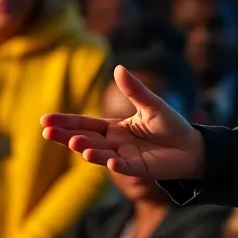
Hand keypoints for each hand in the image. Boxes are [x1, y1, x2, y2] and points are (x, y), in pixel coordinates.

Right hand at [41, 66, 206, 180]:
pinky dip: (116, 166)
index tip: (45, 120)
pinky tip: (108, 162)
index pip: (85, 124)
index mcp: (114, 128)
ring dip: (88, 150)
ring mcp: (125, 158)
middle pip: (86, 139)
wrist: (192, 147)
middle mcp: (115, 144)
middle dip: (66, 136)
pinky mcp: (140, 169)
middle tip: (47, 132)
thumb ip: (134, 90)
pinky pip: (125, 168)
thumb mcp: (151, 104)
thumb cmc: (170, 125)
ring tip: (75, 144)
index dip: (66, 122)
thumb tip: (118, 68)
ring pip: (101, 154)